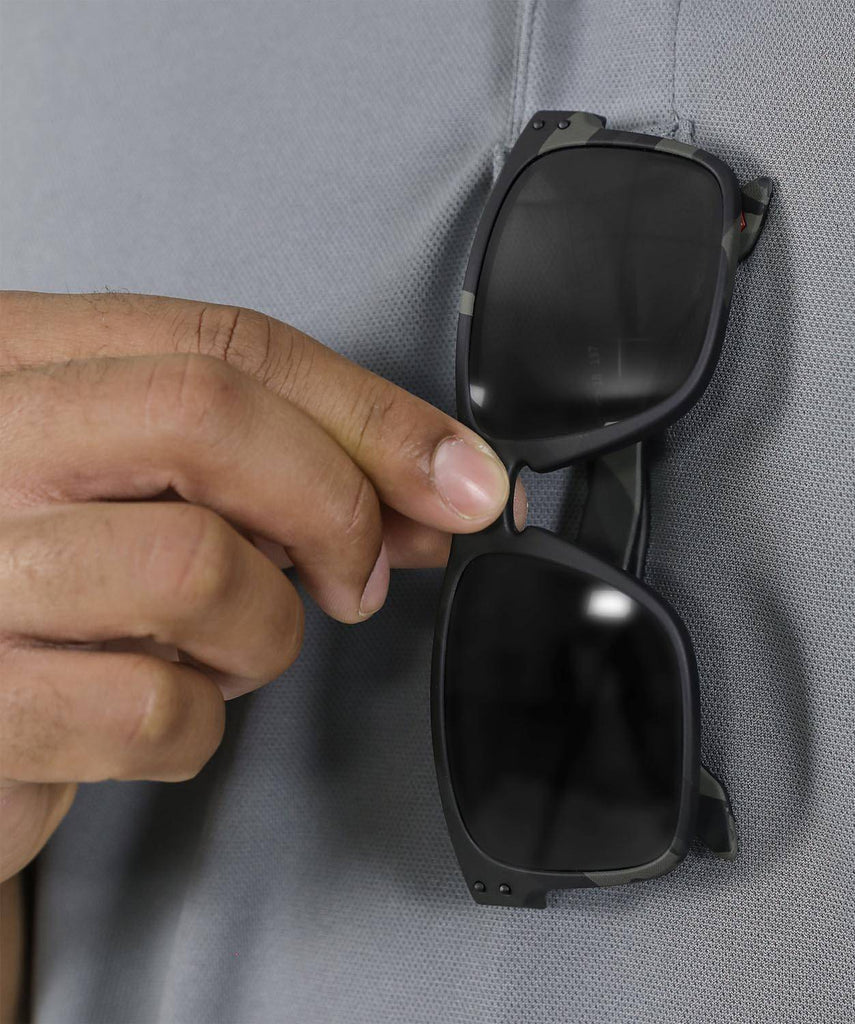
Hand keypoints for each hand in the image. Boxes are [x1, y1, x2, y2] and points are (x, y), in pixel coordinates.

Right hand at [0, 291, 521, 881]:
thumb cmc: (67, 592)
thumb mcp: (163, 497)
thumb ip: (291, 475)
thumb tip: (441, 490)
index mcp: (21, 360)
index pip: (229, 346)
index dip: (372, 414)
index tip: (462, 479)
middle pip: (208, 414)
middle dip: (334, 506)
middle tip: (357, 581)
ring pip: (196, 565)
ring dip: (263, 633)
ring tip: (227, 652)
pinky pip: (157, 709)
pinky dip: (202, 728)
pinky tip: (168, 713)